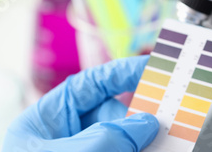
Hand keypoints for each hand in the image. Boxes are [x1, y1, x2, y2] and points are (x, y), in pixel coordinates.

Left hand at [3, 56, 158, 151]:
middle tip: (167, 110)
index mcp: (44, 123)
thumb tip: (147, 123)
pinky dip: (143, 147)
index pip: (87, 85)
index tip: (149, 68)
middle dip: (138, 113)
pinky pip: (125, 150)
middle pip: (110, 114)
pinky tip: (157, 146)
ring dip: (144, 136)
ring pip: (122, 137)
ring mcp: (84, 151)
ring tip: (167, 136)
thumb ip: (112, 134)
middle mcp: (65, 137)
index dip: (120, 73)